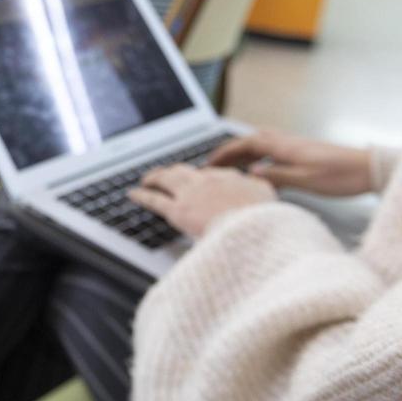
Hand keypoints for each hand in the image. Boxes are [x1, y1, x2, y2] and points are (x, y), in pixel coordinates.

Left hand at [130, 165, 275, 237]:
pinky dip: (142, 195)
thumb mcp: (269, 198)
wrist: (253, 228)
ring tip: (147, 180)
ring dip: (154, 178)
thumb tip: (256, 184)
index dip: (202, 178)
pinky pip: (154, 200)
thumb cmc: (264, 220)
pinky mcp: (178, 210)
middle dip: (173, 172)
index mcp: (231, 178)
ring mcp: (191, 194)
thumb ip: (259, 188)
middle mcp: (208, 181)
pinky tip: (132, 194)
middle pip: (185, 172)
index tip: (197, 180)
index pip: (212, 174)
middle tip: (166, 174)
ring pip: (166, 180)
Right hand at [208, 131, 373, 196]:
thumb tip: (248, 174)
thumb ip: (275, 176)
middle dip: (230, 152)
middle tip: (215, 165)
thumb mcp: (305, 179)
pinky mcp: (303, 154)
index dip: (225, 152)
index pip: (245, 144)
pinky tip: (258, 171)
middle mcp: (286, 143)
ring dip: (243, 154)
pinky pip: (272, 152)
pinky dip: (258, 159)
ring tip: (231, 168)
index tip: (209, 163)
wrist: (368, 169)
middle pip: (250, 142)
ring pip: (261, 145)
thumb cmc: (340, 175)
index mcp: (284, 146)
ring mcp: (295, 147)